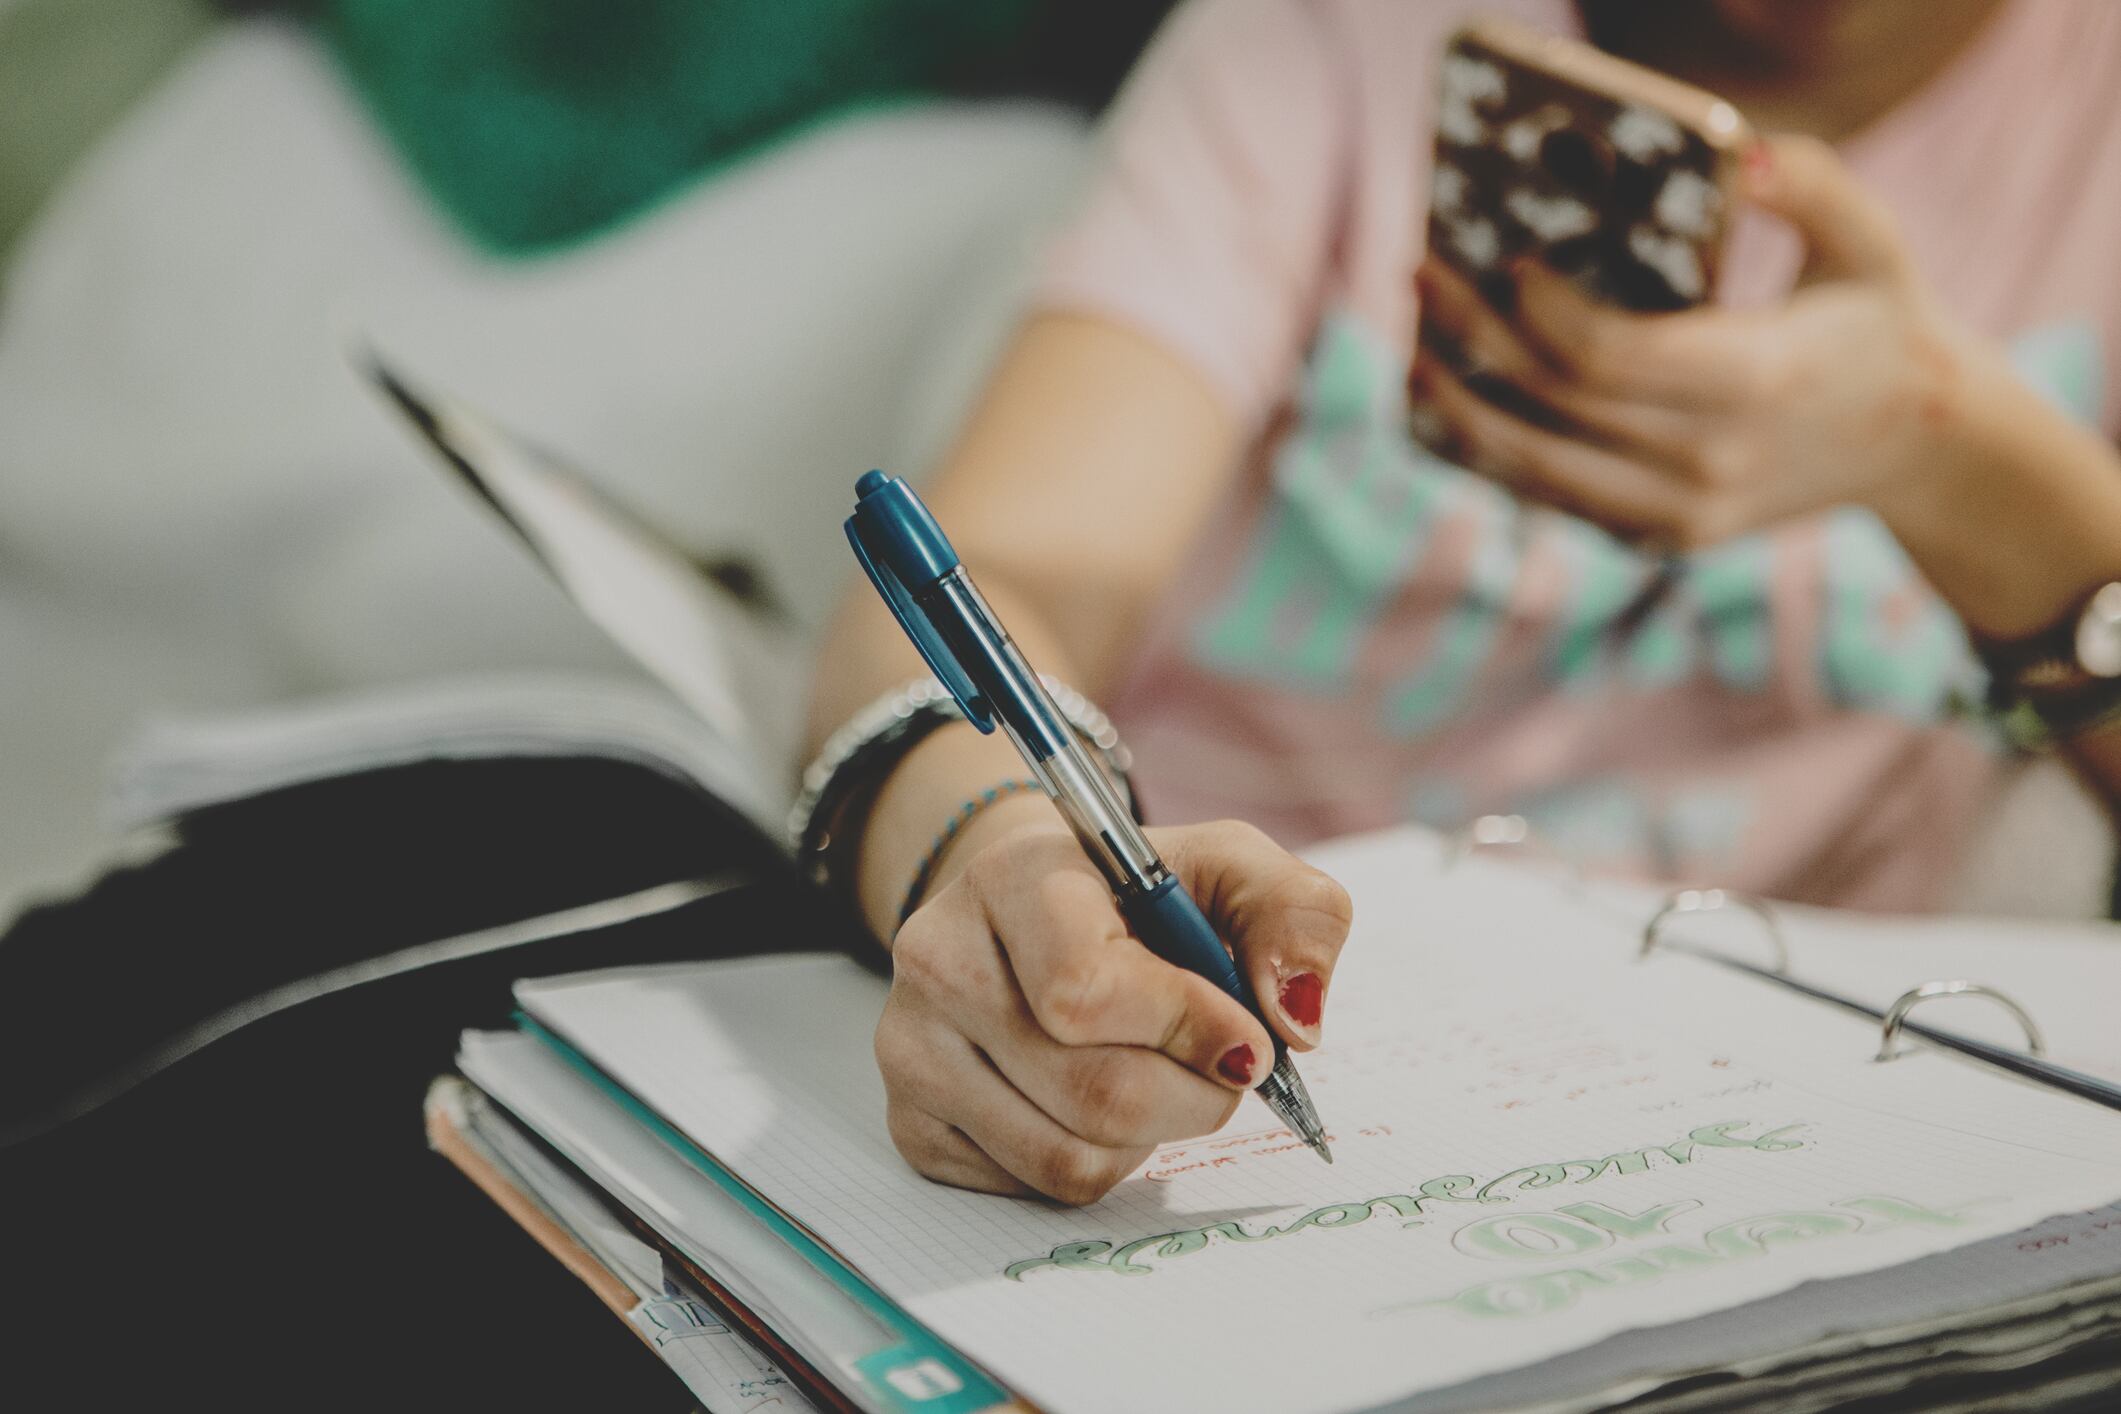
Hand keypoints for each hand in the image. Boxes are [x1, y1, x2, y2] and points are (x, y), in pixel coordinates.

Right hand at [875, 817, 1351, 1204]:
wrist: (1031, 913)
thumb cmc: (1138, 896)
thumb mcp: (1230, 868)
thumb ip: (1294, 916)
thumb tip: (1291, 1020)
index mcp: (1013, 877)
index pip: (1086, 992)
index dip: (1187, 1031)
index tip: (1249, 1041)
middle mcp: (938, 957)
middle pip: (1094, 1093)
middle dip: (1193, 1098)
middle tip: (1219, 1069)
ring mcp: (911, 1045)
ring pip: (1068, 1158)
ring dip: (1149, 1138)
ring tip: (1152, 1075)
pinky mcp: (911, 1123)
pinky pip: (1035, 1190)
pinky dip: (1097, 1163)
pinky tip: (1091, 1101)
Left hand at [1409, 135, 1975, 550]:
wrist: (1920, 451)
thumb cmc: (1881, 324)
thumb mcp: (1871, 242)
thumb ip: (1809, 186)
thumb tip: (1737, 155)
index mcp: (1756, 382)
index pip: (1609, 356)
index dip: (1540, 312)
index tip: (1504, 261)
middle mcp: (1709, 461)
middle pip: (1553, 405)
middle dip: (1475, 339)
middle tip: (1421, 279)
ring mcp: (1683, 514)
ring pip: (1537, 469)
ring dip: (1463, 411)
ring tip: (1415, 353)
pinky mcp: (1665, 540)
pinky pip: (1559, 499)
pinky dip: (1500, 454)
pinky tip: (1458, 404)